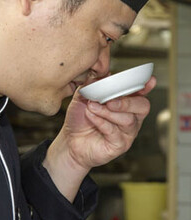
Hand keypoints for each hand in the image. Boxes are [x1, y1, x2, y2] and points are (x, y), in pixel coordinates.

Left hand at [43, 76, 155, 201]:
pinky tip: (91, 116)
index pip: (141, 93)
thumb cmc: (80, 118)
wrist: (69, 139)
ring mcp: (126, 132)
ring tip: (92, 107)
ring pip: (127, 119)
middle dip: (127, 102)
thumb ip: (93, 84)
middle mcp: (130, 117)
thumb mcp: (83, 96)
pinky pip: (114, 132)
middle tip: (109, 100)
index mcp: (125, 103)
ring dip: (107, 112)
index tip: (149, 80)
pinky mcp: (119, 145)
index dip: (146, 86)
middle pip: (142, 106)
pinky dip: (101, 121)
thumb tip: (104, 74)